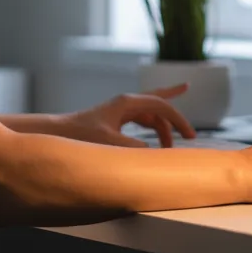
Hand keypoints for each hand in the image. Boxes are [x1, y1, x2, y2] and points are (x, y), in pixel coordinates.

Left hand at [55, 84, 197, 147]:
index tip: (190, 137)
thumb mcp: (109, 143)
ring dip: (163, 127)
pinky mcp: (116, 119)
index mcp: (127, 103)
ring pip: (151, 113)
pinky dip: (153, 127)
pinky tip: (157, 135)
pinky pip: (141, 119)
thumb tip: (151, 151)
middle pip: (158, 101)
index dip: (178, 120)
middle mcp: (126, 103)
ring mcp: (121, 110)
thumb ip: (132, 147)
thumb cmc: (82, 136)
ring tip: (173, 145)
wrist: (61, 133)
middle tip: (191, 126)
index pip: (161, 106)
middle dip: (175, 109)